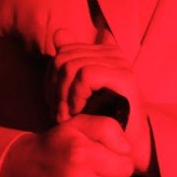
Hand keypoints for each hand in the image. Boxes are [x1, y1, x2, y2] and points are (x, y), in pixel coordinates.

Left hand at [52, 28, 150, 173]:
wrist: (120, 144)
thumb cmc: (97, 118)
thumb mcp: (75, 89)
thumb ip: (68, 61)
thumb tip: (59, 33)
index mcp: (103, 50)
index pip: (63, 49)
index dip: (52, 75)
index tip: (56, 100)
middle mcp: (113, 52)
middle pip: (64, 57)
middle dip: (54, 88)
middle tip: (58, 113)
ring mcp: (120, 63)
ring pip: (72, 66)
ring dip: (63, 96)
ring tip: (66, 115)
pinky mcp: (123, 77)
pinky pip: (85, 76)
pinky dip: (75, 95)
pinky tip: (78, 111)